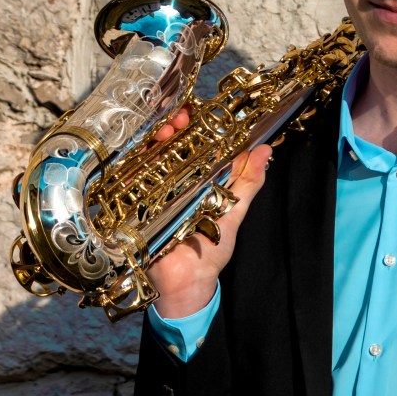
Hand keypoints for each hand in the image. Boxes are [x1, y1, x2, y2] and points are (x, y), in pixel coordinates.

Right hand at [148, 107, 272, 317]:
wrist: (187, 284)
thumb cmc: (212, 250)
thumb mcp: (234, 211)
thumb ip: (248, 183)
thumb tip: (266, 151)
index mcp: (200, 179)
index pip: (197, 142)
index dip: (197, 123)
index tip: (200, 110)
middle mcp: (175, 181)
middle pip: (171, 144)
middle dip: (173, 125)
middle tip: (180, 118)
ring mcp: (153, 192)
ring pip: (150, 156)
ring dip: (156, 139)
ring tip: (165, 130)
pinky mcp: (135, 206)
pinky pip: (130, 180)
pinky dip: (135, 163)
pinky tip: (142, 151)